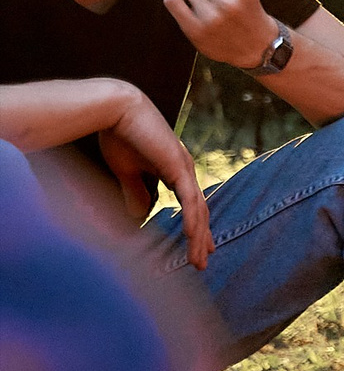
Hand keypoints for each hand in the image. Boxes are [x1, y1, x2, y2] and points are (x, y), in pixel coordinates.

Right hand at [97, 89, 209, 267]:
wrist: (115, 108)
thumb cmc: (118, 134)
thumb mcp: (127, 171)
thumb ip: (135, 192)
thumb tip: (139, 216)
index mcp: (175, 171)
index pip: (192, 204)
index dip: (196, 226)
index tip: (199, 246)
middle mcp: (184, 170)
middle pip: (200, 211)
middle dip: (201, 238)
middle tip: (201, 262)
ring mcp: (184, 167)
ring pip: (197, 209)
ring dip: (198, 236)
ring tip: (198, 260)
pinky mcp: (177, 165)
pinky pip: (188, 198)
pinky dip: (191, 218)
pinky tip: (192, 236)